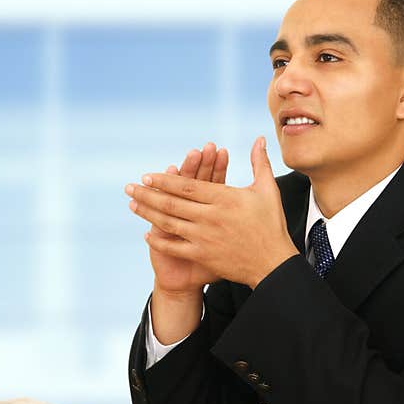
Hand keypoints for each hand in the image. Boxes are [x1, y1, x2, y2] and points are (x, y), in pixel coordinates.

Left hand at [127, 136, 297, 288]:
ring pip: (169, 223)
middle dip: (147, 194)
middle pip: (171, 203)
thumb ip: (260, 163)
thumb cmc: (271, 225)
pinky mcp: (203, 255)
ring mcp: (204, 237)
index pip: (187, 186)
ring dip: (148, 213)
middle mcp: (210, 217)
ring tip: (132, 204)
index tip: (147, 175)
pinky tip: (147, 233)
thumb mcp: (268, 190)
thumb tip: (260, 139)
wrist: (273, 264)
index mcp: (224, 198)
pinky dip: (159, 240)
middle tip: (130, 187)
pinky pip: (175, 247)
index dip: (165, 180)